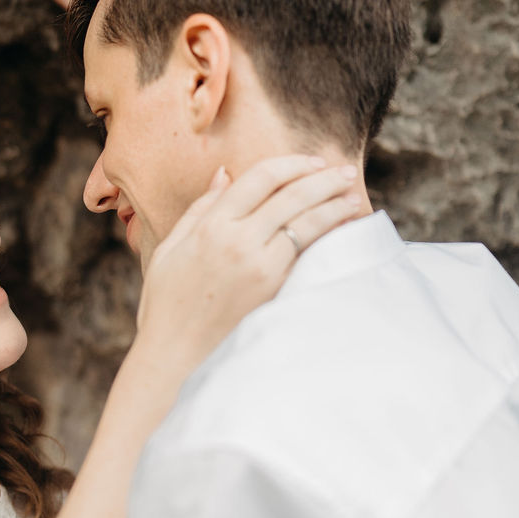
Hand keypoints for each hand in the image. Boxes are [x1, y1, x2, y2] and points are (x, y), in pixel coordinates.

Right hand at [135, 157, 362, 376]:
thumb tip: (225, 173)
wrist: (174, 356)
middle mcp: (238, 242)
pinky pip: (307, 255)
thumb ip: (200, 208)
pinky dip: (328, 238)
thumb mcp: (170, 248)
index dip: (291, 163)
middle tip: (345, 172)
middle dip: (324, 179)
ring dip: (334, 206)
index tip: (312, 161)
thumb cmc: (166, 304)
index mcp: (210, 226)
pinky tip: (341, 230)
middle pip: (292, 196)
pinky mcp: (275, 292)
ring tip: (352, 196)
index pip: (260, 178)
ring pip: (307, 224)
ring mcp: (260, 268)